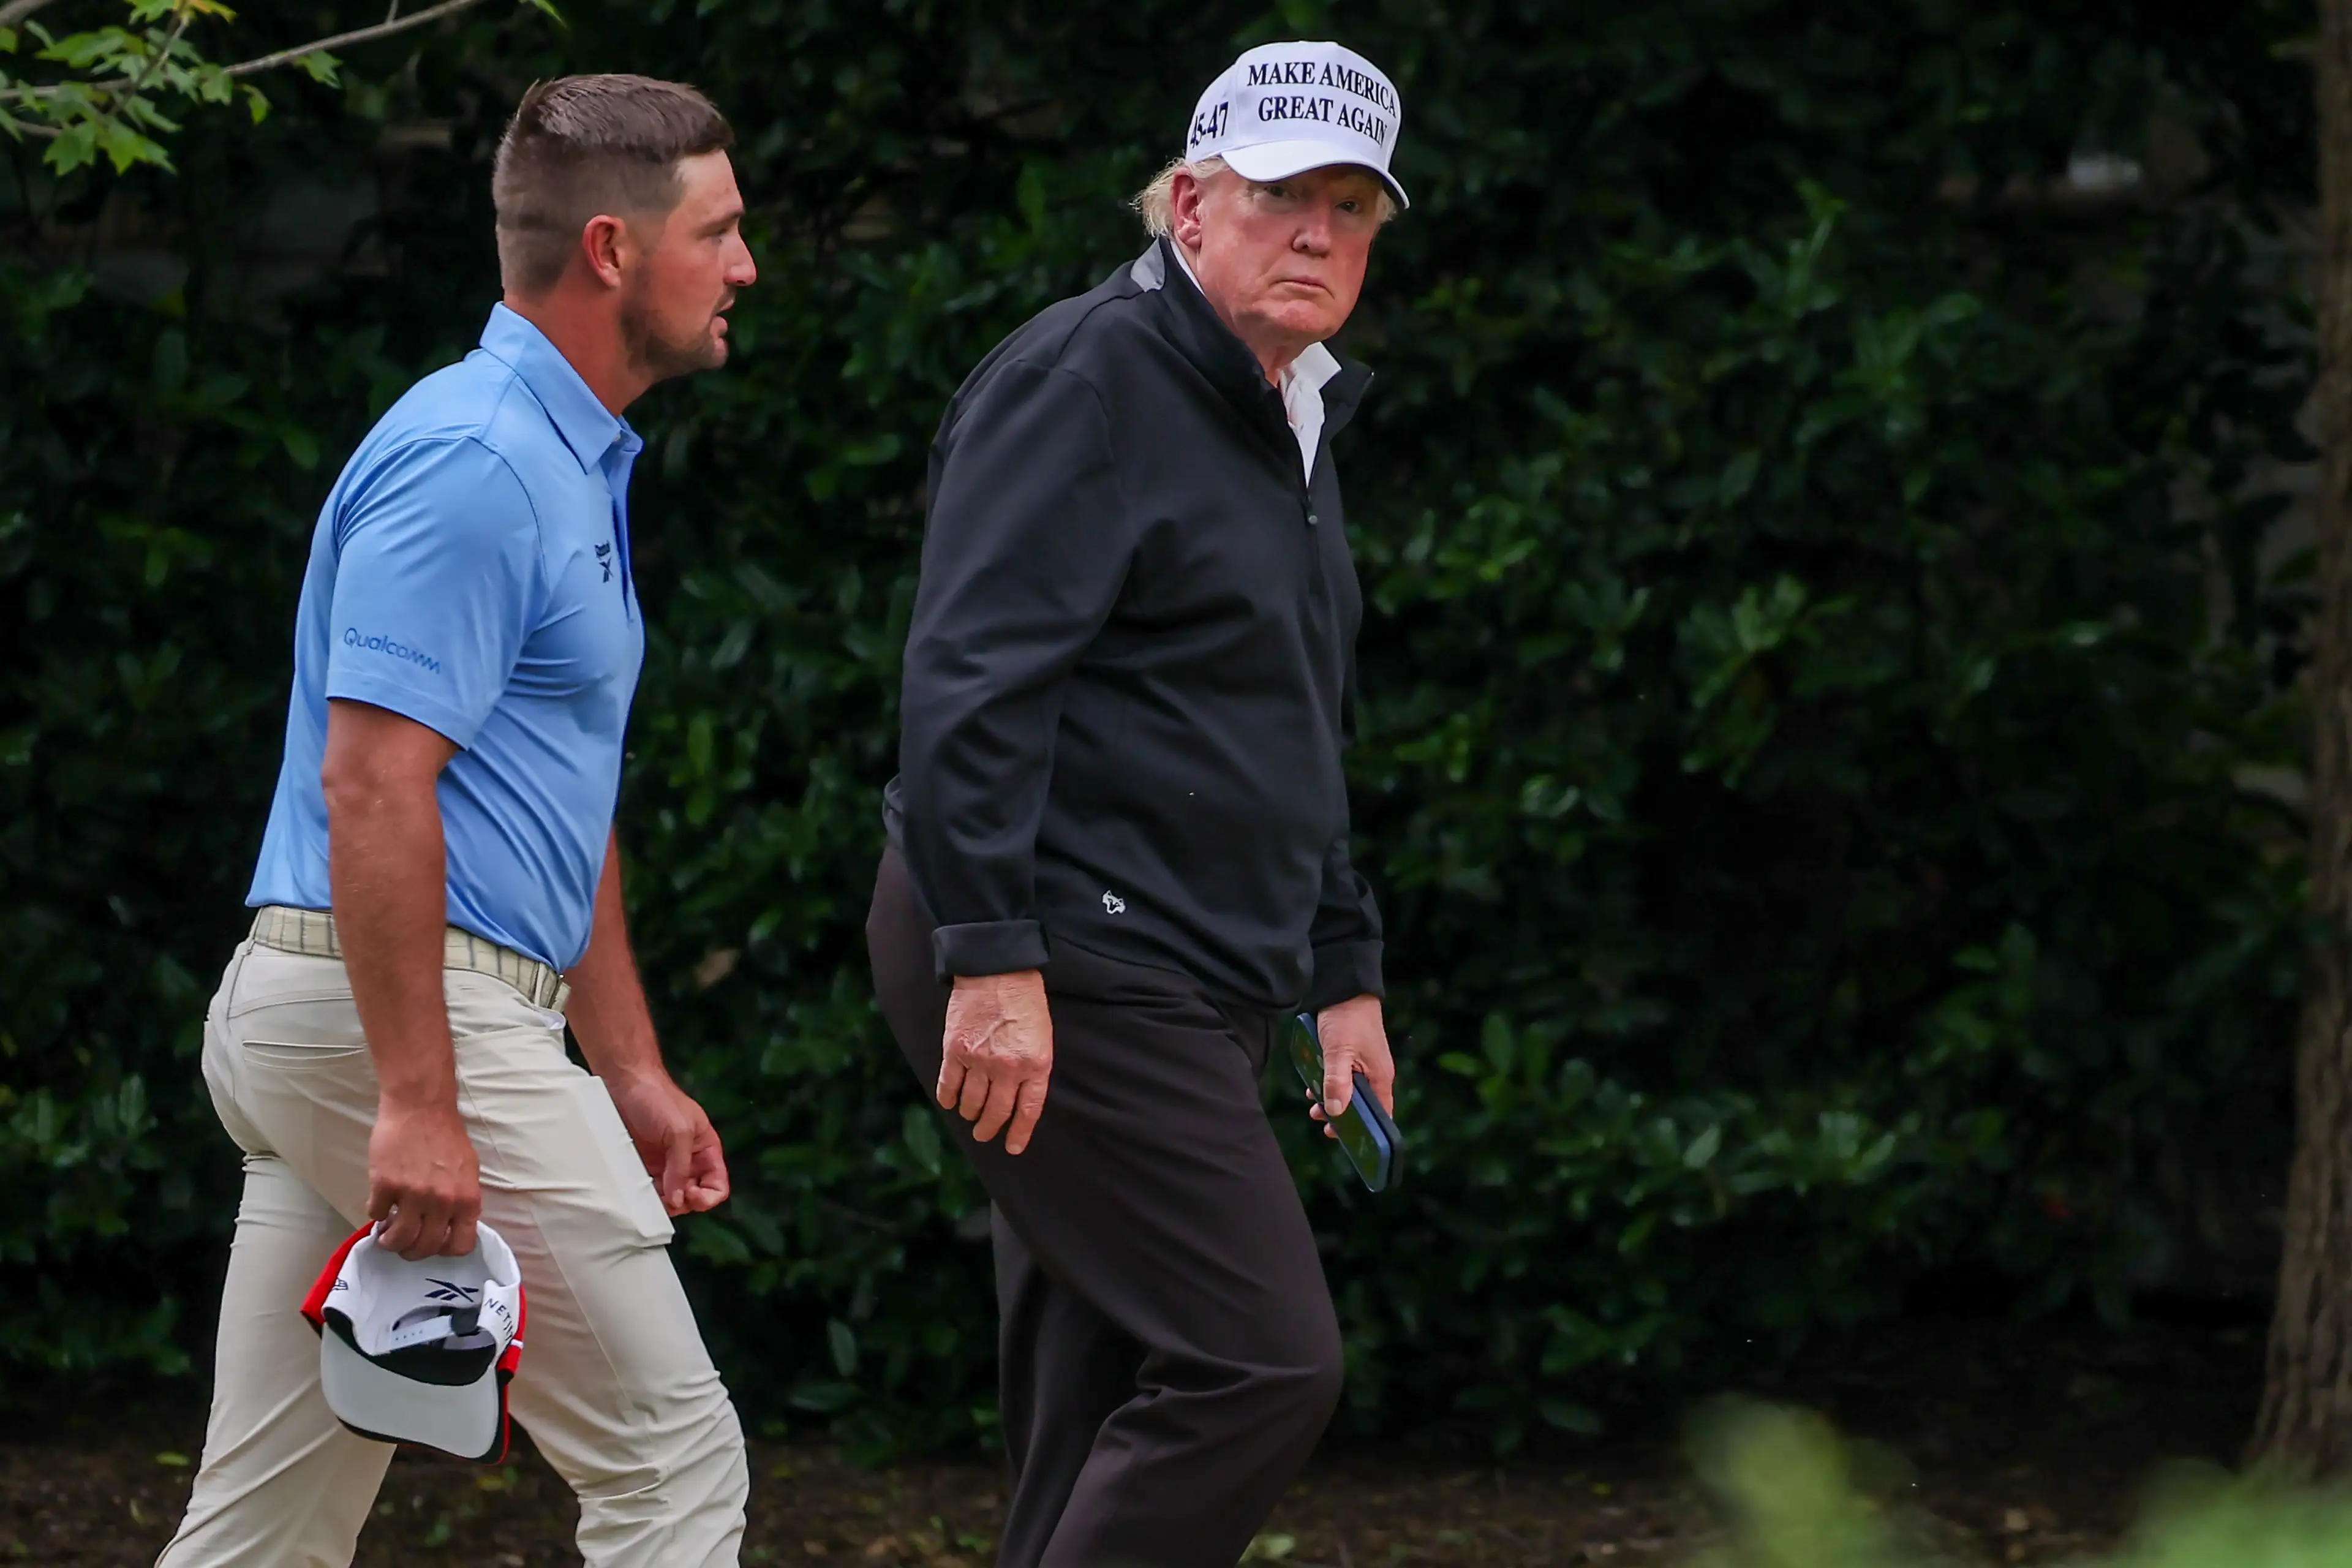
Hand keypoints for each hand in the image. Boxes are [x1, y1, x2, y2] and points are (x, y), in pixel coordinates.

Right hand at [368, 1095, 481, 1259]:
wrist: (421, 1108)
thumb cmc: (446, 1136)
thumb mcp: (467, 1171)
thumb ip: (460, 1200)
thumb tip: (449, 1226)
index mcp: (467, 1199)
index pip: (460, 1245)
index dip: (444, 1250)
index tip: (433, 1244)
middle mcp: (442, 1202)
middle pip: (425, 1247)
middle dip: (412, 1251)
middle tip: (403, 1245)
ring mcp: (413, 1195)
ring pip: (398, 1239)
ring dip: (390, 1241)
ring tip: (386, 1234)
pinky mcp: (385, 1185)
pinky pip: (376, 1214)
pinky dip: (376, 1213)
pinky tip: (380, 1204)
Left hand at [605, 1069, 730, 1214]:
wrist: (625, 1084)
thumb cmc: (658, 1099)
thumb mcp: (679, 1131)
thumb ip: (681, 1168)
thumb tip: (679, 1200)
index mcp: (706, 1150)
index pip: (717, 1185)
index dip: (708, 1197)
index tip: (691, 1195)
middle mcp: (688, 1161)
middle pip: (694, 1197)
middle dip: (683, 1203)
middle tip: (667, 1199)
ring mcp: (665, 1166)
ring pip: (671, 1199)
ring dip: (663, 1204)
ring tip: (651, 1196)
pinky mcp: (644, 1167)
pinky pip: (649, 1191)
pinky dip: (646, 1198)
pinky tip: (638, 1193)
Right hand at [940, 969, 1052, 1154]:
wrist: (998, 969)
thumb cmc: (1025, 1000)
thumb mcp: (1043, 1036)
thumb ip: (1033, 1067)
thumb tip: (1020, 1096)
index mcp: (1036, 1064)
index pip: (1028, 1110)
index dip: (1019, 1132)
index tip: (1012, 1147)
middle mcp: (1008, 1068)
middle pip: (997, 1112)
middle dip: (989, 1128)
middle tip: (983, 1134)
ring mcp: (979, 1060)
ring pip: (971, 1102)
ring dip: (969, 1114)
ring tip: (969, 1116)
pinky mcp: (955, 1050)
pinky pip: (948, 1085)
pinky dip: (948, 1098)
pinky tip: (949, 1102)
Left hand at [1307, 993, 1395, 1138]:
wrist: (1344, 987)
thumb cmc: (1347, 1018)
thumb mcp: (1339, 1051)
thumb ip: (1337, 1082)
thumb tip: (1336, 1112)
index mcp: (1380, 1077)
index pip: (1380, 1114)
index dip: (1365, 1131)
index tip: (1345, 1139)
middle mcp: (1374, 1073)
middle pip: (1362, 1106)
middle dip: (1342, 1116)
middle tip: (1322, 1123)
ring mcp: (1363, 1064)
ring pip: (1349, 1092)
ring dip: (1331, 1101)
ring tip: (1313, 1106)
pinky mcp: (1350, 1056)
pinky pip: (1341, 1078)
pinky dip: (1328, 1084)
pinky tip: (1313, 1085)